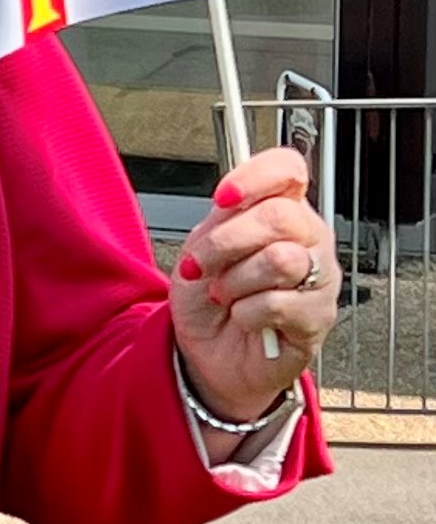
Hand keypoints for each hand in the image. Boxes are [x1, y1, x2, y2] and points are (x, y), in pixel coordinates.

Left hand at [171, 144, 337, 424]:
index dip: (256, 176)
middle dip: (226, 242)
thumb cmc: (209, 297)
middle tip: (203, 264)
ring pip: (280, 260)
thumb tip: (232, 197)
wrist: (208, 353)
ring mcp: (320, 278)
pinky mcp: (318, 318)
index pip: (288, 170)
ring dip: (235, 281)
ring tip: (225, 295)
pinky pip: (278, 304)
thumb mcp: (201, 248)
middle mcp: (309, 238)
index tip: (223, 198)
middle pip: (279, 217)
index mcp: (283, 210)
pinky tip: (243, 318)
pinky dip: (245, 312)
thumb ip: (222, 218)